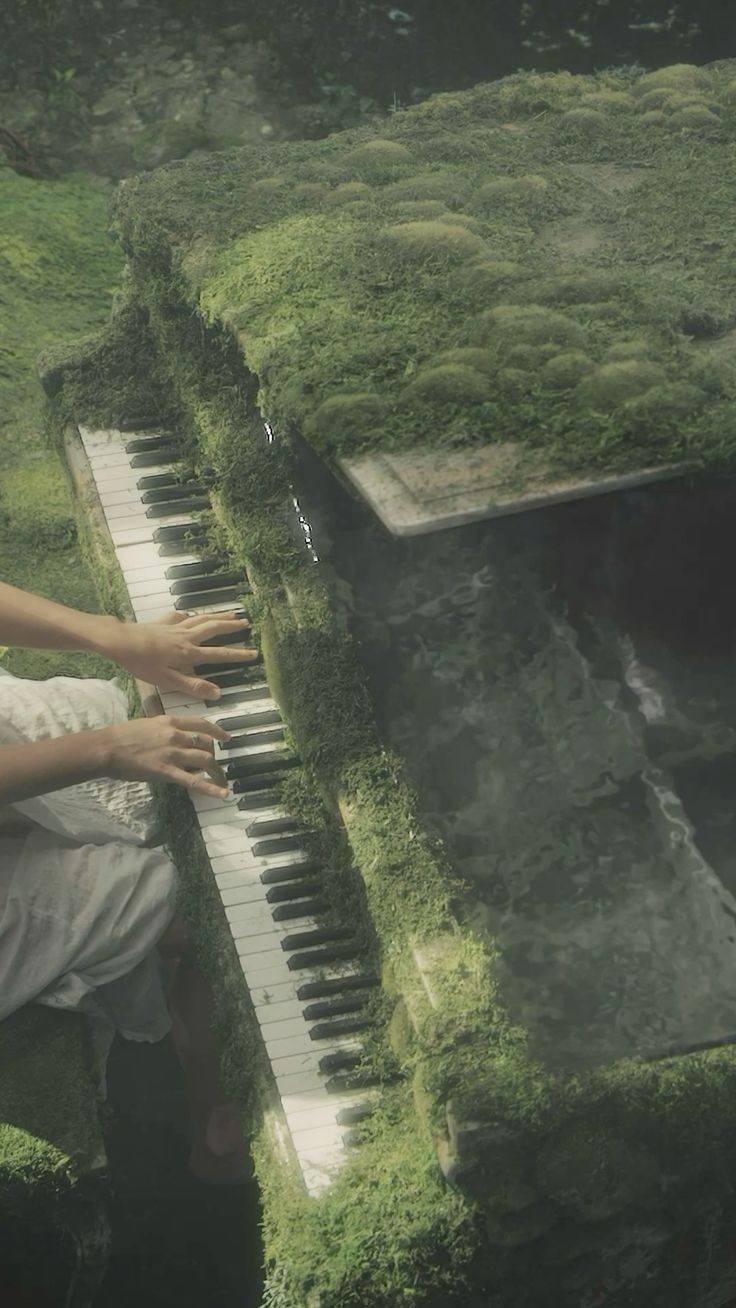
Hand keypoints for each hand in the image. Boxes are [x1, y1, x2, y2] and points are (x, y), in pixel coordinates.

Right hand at [100, 714, 231, 797]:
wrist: (107, 747)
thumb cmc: (122, 736)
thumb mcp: (148, 724)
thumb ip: (165, 729)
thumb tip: (176, 737)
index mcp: (170, 721)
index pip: (201, 723)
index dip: (217, 731)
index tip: (226, 737)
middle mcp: (176, 735)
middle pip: (207, 743)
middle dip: (216, 755)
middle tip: (216, 765)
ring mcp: (173, 753)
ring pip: (206, 760)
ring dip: (217, 772)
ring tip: (222, 781)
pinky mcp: (167, 771)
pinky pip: (194, 781)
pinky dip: (211, 788)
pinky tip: (223, 794)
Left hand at [103, 611, 258, 699]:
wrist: (120, 641)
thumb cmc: (141, 662)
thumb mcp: (167, 681)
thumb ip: (193, 686)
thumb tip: (217, 692)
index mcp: (189, 653)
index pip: (219, 654)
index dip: (238, 654)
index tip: (253, 653)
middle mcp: (186, 637)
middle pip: (214, 628)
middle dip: (231, 626)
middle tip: (246, 623)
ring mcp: (175, 627)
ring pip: (202, 618)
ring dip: (218, 616)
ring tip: (231, 613)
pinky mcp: (163, 622)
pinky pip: (181, 616)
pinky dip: (190, 614)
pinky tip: (190, 614)